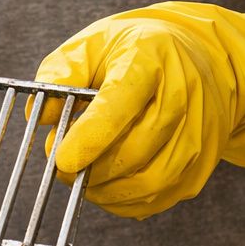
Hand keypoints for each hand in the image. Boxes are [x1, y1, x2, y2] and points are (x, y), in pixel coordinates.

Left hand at [35, 1, 244, 218]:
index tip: (62, 159)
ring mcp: (198, 134)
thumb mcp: (93, 44)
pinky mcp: (200, 165)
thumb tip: (41, 113)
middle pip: (135, 150)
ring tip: (85, 177)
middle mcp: (184, 97)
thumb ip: (62, 73)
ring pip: (150, 182)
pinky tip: (108, 186)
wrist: (202, 59)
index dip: (90, 138)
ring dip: (107, 189)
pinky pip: (159, 198)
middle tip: (65, 167)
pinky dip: (125, 201)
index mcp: (151, 59)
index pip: (120, 105)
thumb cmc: (137, 51)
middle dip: (92, 169)